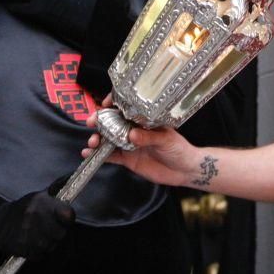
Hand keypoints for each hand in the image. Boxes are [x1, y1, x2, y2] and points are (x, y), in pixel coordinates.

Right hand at [0, 189, 75, 259]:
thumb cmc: (25, 207)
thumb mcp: (41, 194)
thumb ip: (58, 187)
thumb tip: (73, 174)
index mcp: (42, 201)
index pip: (68, 214)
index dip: (68, 218)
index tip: (64, 218)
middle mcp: (34, 216)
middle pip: (61, 234)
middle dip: (57, 233)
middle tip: (49, 228)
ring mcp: (27, 233)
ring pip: (51, 246)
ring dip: (48, 243)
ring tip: (39, 234)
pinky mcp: (20, 247)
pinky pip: (39, 255)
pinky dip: (38, 252)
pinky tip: (31, 242)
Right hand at [82, 114, 200, 188]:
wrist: (184, 170)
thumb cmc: (179, 148)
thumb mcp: (166, 139)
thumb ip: (148, 137)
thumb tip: (132, 134)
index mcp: (144, 119)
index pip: (126, 107)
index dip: (113, 103)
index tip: (104, 104)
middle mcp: (134, 130)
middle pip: (113, 122)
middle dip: (100, 121)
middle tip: (92, 122)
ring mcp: (129, 144)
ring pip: (108, 139)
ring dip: (97, 138)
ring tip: (92, 141)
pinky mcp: (128, 159)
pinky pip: (110, 156)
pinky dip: (99, 155)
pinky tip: (89, 154)